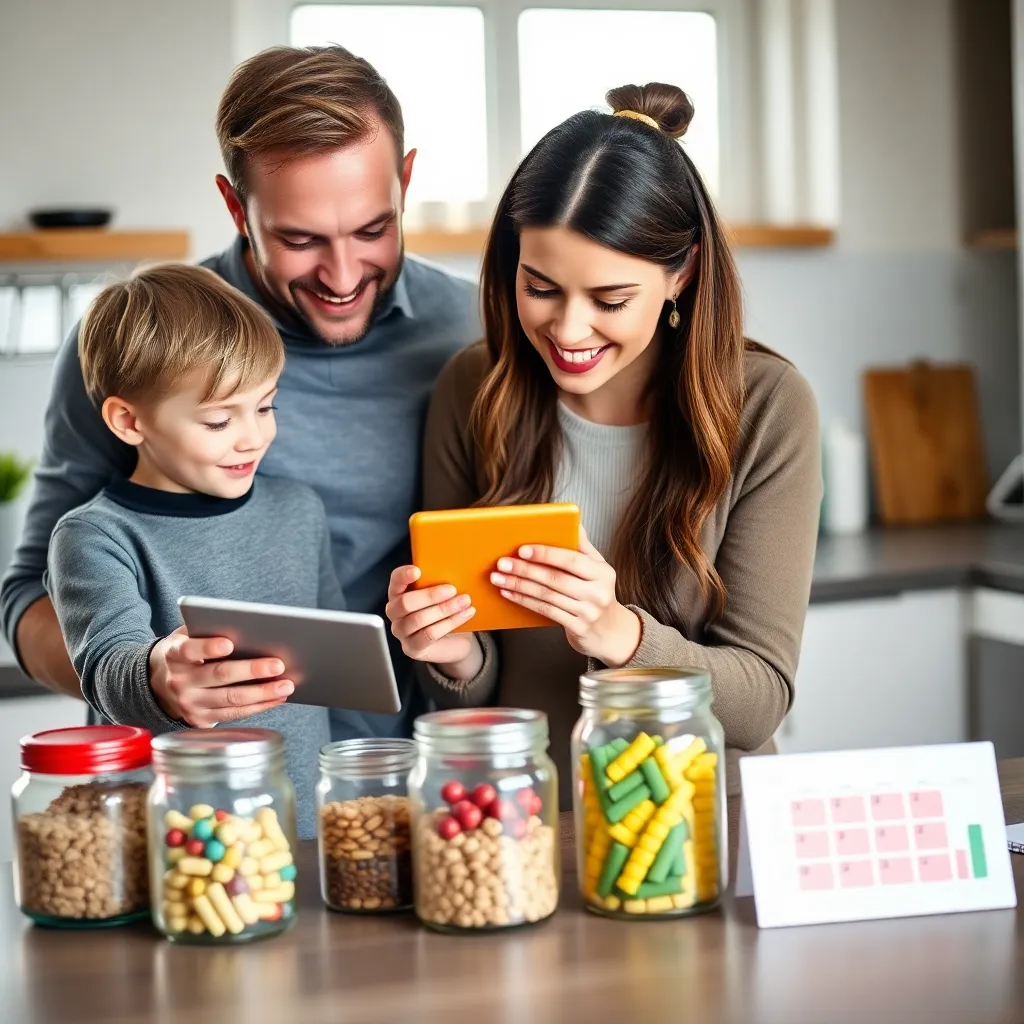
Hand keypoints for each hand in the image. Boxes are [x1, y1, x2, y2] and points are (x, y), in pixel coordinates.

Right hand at [149, 625, 295, 726]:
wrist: (162, 684)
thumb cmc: (188, 652)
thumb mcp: (188, 636)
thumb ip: (209, 630)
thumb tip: (250, 629)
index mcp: (174, 655)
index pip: (189, 650)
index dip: (208, 647)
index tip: (229, 643)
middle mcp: (180, 681)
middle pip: (219, 675)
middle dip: (251, 670)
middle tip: (278, 665)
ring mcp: (190, 704)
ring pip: (231, 699)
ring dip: (262, 693)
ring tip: (286, 685)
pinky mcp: (200, 720)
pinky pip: (234, 714)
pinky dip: (259, 706)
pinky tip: (277, 698)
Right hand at [385, 566, 482, 679]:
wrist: (455, 640)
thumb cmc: (445, 611)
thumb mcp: (442, 593)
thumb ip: (441, 581)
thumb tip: (458, 569)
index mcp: (399, 592)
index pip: (395, 580)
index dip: (403, 575)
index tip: (418, 571)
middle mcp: (395, 612)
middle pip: (405, 603)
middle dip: (430, 595)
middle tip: (452, 589)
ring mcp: (401, 632)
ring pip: (418, 619)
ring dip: (444, 609)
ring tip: (464, 601)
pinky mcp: (412, 648)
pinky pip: (429, 635)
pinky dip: (450, 623)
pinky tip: (465, 614)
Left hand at [490, 526, 641, 665]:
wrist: (610, 631)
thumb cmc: (598, 593)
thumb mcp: (598, 568)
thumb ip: (583, 546)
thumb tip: (573, 520)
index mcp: (602, 572)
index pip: (571, 560)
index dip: (546, 554)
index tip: (522, 549)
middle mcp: (597, 593)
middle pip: (555, 578)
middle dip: (525, 569)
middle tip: (502, 563)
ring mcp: (588, 612)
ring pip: (546, 595)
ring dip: (519, 586)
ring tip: (499, 578)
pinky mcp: (577, 628)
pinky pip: (545, 611)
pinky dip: (524, 601)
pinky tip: (509, 593)